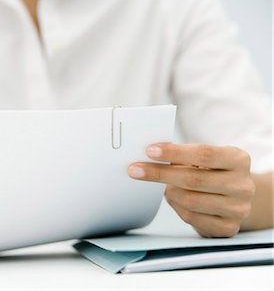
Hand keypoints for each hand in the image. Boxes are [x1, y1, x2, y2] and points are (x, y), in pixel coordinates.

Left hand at [128, 143, 254, 237]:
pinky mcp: (228, 228)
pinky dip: (177, 207)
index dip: (174, 152)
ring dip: (170, 192)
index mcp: (238, 160)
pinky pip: (191, 218)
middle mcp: (242, 185)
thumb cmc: (214, 172)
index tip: (150, 151)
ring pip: (190, 201)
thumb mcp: (206, 159)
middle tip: (136, 170)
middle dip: (160, 174)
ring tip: (165, 187)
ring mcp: (237, 209)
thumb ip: (183, 156)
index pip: (203, 154)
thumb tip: (150, 155)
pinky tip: (175, 199)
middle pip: (193, 179)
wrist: (236, 198)